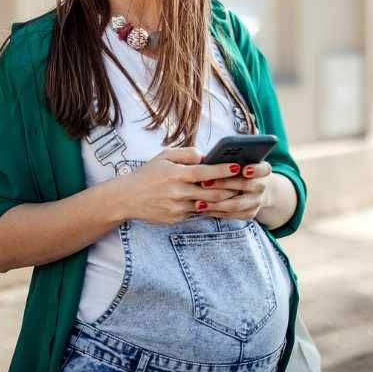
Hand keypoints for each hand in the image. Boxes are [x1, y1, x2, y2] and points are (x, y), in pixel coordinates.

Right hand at [115, 147, 242, 224]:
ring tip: (238, 194)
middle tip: (246, 183)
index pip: (205, 172)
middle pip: (213, 192)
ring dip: (225, 200)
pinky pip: (199, 213)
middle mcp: (179, 192)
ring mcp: (178, 207)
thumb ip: (186, 154)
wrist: (126, 198)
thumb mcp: (163, 157)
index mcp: (176, 174)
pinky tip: (221, 204)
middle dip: (231, 188)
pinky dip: (211, 208)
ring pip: (209, 205)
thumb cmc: (147, 174)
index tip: (238, 167)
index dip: (223, 170)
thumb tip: (206, 156)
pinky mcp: (177, 218)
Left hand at [198, 161, 271, 220]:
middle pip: (246, 185)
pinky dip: (216, 212)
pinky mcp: (249, 213)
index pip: (263, 169)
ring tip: (198, 202)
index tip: (244, 170)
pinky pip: (232, 215)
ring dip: (216, 204)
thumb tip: (206, 158)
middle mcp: (261, 186)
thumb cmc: (238, 171)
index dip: (255, 170)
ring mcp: (256, 201)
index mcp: (261, 170)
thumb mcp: (238, 162)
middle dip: (224, 184)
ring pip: (237, 204)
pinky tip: (201, 209)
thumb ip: (228, 159)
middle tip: (204, 183)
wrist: (254, 190)